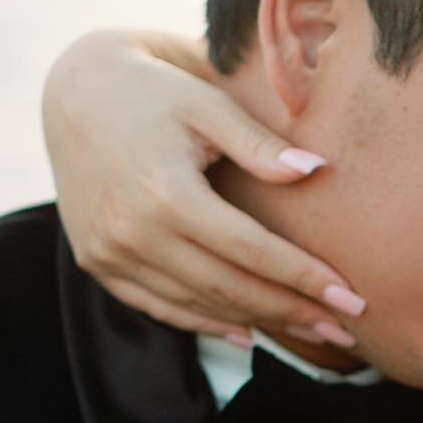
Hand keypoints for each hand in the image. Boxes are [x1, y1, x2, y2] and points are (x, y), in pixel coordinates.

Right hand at [41, 29, 363, 344]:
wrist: (70, 91)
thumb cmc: (153, 89)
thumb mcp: (206, 102)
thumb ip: (259, 142)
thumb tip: (316, 169)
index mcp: (165, 192)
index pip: (252, 251)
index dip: (305, 279)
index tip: (352, 300)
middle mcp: (133, 231)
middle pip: (231, 288)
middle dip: (293, 313)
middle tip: (345, 331)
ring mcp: (111, 253)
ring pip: (199, 305)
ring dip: (259, 323)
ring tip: (311, 333)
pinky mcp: (98, 263)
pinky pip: (161, 307)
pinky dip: (205, 323)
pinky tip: (248, 331)